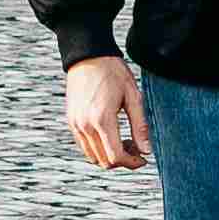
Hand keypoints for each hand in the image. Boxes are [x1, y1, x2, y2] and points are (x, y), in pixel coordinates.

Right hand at [62, 52, 150, 169]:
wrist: (88, 56)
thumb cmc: (113, 72)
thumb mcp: (133, 97)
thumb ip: (140, 126)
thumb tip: (147, 151)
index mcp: (102, 119)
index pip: (116, 156)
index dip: (132, 163)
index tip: (143, 159)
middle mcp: (85, 125)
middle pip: (104, 160)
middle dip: (123, 161)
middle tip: (136, 148)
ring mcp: (76, 124)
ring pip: (93, 157)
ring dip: (110, 156)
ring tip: (125, 142)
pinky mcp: (71, 121)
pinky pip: (84, 146)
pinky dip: (99, 148)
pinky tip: (111, 135)